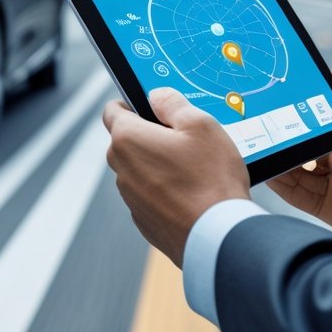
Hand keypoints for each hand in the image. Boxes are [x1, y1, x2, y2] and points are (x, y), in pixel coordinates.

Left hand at [102, 87, 249, 266]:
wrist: (219, 236)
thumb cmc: (211, 179)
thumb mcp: (201, 125)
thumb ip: (172, 103)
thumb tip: (156, 95)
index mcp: (128, 140)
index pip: (112, 111)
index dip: (131, 102)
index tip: (151, 105)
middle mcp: (121, 169)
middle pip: (127, 141)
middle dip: (150, 135)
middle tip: (184, 137)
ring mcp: (131, 199)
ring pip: (140, 170)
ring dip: (158, 165)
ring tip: (194, 168)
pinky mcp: (144, 221)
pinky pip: (150, 195)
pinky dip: (165, 191)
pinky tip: (193, 193)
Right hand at [266, 65, 331, 246]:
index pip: (312, 123)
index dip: (296, 115)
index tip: (277, 103)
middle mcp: (331, 158)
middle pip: (299, 146)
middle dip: (282, 138)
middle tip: (262, 128)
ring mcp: (324, 182)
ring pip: (292, 170)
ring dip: (278, 161)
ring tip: (261, 150)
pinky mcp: (320, 204)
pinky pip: (294, 193)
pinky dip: (280, 185)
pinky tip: (269, 174)